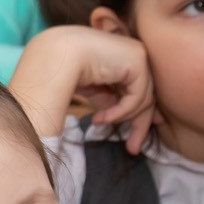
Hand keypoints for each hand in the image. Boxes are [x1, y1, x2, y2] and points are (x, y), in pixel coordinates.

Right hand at [9, 25, 156, 150]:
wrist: (57, 58)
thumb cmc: (69, 72)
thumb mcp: (96, 92)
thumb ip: (115, 102)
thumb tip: (135, 120)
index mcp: (126, 58)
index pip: (140, 90)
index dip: (141, 114)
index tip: (137, 136)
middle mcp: (136, 54)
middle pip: (146, 95)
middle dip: (140, 124)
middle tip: (133, 149)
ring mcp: (139, 56)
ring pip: (144, 99)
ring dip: (123, 118)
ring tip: (100, 122)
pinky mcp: (138, 61)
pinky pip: (136, 97)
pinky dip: (120, 112)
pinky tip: (101, 117)